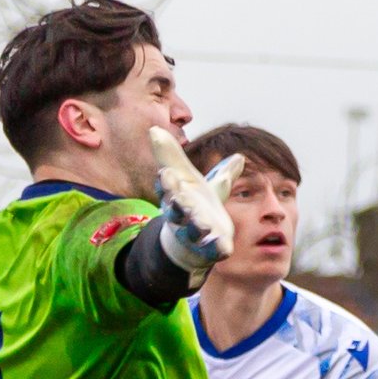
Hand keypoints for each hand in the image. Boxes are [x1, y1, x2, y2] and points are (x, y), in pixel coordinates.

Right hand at [150, 129, 241, 271]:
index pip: (166, 188)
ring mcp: (193, 235)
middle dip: (178, 204)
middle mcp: (180, 216)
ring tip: (204, 224)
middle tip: (180, 198)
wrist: (188, 245)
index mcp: (173, 196)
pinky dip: (216, 249)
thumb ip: (175, 158)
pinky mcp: (208, 250)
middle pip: (176, 210)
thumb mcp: (184, 180)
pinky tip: (223, 247)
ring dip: (197, 226)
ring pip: (193, 231)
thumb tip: (154, 128)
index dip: (166, 182)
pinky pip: (211, 250)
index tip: (166, 173)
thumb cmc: (188, 206)